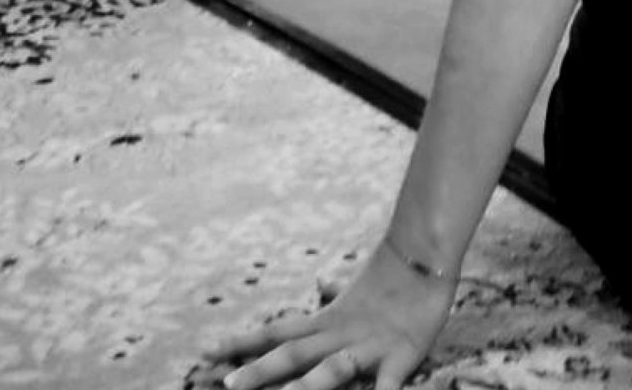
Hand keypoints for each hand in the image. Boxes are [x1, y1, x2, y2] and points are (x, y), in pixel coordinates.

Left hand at [208, 241, 456, 389]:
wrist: (425, 256)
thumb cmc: (391, 277)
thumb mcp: (356, 291)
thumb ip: (333, 294)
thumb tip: (321, 283)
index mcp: (326, 321)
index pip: (276, 331)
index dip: (242, 343)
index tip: (206, 351)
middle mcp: (340, 335)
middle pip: (293, 354)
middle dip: (259, 372)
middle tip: (225, 385)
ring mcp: (369, 348)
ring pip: (332, 370)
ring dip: (307, 388)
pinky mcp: (401, 358)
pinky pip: (388, 387)